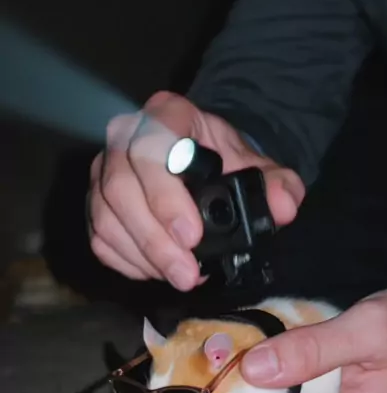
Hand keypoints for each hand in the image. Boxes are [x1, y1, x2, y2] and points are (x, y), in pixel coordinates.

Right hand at [88, 91, 303, 288]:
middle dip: (154, 239)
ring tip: (179, 277)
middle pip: (120, 187)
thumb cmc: (228, 163)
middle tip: (187, 273)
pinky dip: (128, 261)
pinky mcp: (97, 202)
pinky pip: (100, 236)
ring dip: (142, 256)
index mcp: (166, 115)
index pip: (150, 147)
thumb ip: (278, 184)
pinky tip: (157, 272)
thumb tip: (283, 206)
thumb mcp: (260, 168)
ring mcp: (105, 171)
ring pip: (106, 216)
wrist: (209, 165)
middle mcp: (124, 136)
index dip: (165, 195)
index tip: (192, 236)